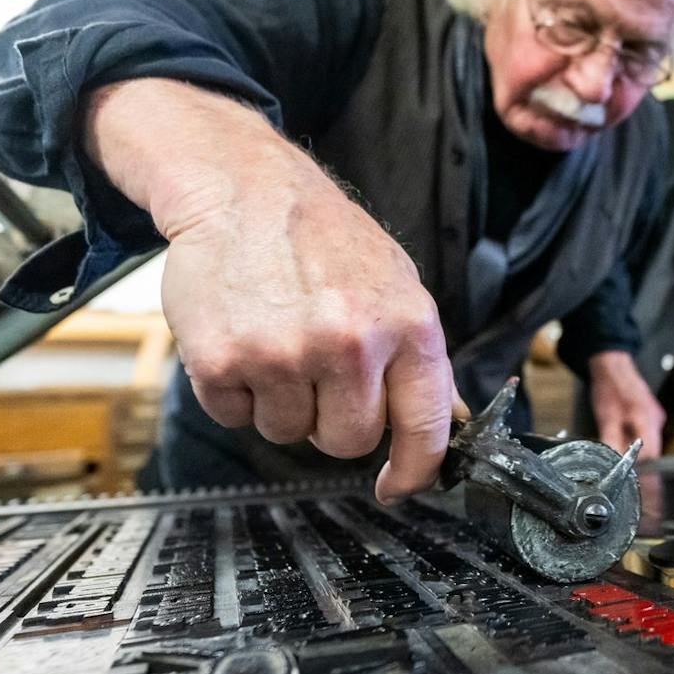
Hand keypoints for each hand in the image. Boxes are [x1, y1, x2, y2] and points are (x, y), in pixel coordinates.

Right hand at [86, 79, 455, 503]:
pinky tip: (240, 337)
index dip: (414, 470)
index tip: (396, 486)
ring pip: (286, 432)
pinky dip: (232, 390)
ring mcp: (284, 353)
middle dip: (330, 418)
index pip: (426, 427)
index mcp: (407, 325)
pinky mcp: (223, 359)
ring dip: (278, 400)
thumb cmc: (324, 238)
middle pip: (347, 441)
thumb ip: (418, 356)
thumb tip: (450, 420)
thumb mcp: (396, 284)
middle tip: (315, 366)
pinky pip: (232, 415)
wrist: (242, 187)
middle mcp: (351, 343)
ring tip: (275, 338)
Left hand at [587, 350, 664, 459]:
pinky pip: (648, 432)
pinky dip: (636, 437)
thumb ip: (612, 442)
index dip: (638, 464)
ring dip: (636, 447)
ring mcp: (657, 416)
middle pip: (653, 450)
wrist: (613, 367)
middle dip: (637, 457)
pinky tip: (624, 430)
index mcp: (646, 419)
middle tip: (620, 457)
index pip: (651, 454)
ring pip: (650, 442)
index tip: (626, 468)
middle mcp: (656, 419)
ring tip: (619, 440)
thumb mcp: (606, 418)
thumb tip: (613, 464)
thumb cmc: (610, 389)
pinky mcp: (653, 414)